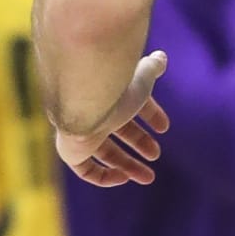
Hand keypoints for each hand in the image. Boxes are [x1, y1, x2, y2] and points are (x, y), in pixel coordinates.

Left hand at [54, 51, 169, 187]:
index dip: (148, 114)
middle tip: (156, 154)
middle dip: (139, 142)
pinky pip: (85, 170)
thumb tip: (162, 57)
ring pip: (104, 152)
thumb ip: (153, 67)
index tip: (164, 127)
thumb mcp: (143, 76)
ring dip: (128, 165)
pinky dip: (104, 176)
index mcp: (107, 90)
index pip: (128, 103)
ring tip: (149, 178)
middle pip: (117, 129)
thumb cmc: (115, 83)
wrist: (84, 95)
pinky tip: (123, 178)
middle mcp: (91, 110)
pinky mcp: (70, 150)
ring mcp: (79, 130)